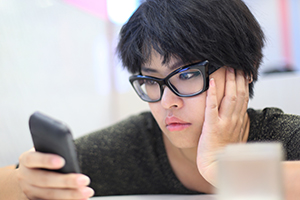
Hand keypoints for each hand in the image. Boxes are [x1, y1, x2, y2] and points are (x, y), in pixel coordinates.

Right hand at [16, 149, 93, 199]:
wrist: (29, 173)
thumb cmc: (44, 158)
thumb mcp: (46, 150)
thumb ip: (55, 150)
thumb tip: (70, 155)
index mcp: (26, 160)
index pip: (33, 159)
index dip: (46, 160)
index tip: (62, 161)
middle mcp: (25, 176)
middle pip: (45, 180)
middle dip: (66, 181)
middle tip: (84, 180)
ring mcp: (29, 191)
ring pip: (50, 195)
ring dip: (70, 194)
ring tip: (87, 191)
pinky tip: (82, 198)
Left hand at [197, 67, 249, 185]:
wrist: (215, 166)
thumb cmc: (223, 151)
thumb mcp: (237, 136)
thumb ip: (241, 124)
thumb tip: (244, 114)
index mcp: (239, 121)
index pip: (244, 98)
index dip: (243, 84)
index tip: (242, 72)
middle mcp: (234, 120)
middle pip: (239, 94)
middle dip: (238, 78)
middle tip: (235, 65)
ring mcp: (224, 123)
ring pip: (230, 97)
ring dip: (229, 81)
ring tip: (226, 68)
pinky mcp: (212, 126)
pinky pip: (212, 106)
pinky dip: (212, 93)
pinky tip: (210, 82)